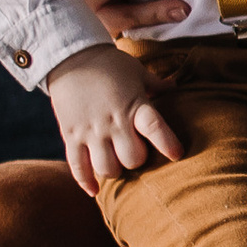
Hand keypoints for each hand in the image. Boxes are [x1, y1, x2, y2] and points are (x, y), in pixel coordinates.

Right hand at [45, 44, 183, 193]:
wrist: (69, 56)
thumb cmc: (108, 64)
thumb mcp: (137, 71)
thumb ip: (156, 85)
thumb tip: (176, 85)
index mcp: (134, 105)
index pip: (155, 128)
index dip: (168, 144)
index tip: (177, 154)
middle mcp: (113, 121)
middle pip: (132, 159)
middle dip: (137, 160)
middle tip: (134, 152)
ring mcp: (90, 131)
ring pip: (107, 168)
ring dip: (114, 170)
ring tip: (114, 161)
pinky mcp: (70, 135)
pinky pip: (77, 167)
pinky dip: (86, 182)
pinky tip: (94, 190)